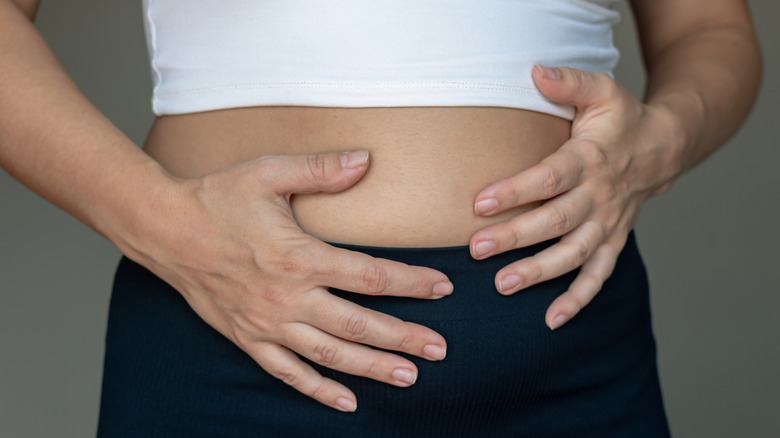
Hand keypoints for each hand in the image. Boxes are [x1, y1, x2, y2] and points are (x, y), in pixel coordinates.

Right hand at [123, 151, 451, 411]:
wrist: (165, 230)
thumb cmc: (219, 198)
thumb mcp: (269, 172)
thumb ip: (320, 170)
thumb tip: (366, 160)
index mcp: (299, 256)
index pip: (370, 275)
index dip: (411, 282)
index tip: (443, 287)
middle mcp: (287, 297)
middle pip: (359, 323)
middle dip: (404, 337)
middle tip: (441, 349)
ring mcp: (267, 323)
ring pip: (330, 354)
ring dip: (372, 367)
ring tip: (409, 377)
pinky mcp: (248, 338)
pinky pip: (287, 372)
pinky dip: (317, 389)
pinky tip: (346, 401)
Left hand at [470, 66, 679, 329]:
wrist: (662, 147)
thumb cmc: (620, 119)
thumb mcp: (601, 90)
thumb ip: (569, 83)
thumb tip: (535, 72)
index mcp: (589, 159)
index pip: (549, 178)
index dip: (515, 191)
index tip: (479, 203)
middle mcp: (599, 196)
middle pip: (555, 221)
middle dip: (516, 237)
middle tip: (476, 250)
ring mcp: (608, 223)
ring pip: (574, 254)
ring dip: (540, 273)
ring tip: (503, 286)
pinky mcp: (612, 241)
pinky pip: (598, 275)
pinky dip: (579, 299)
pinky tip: (552, 320)